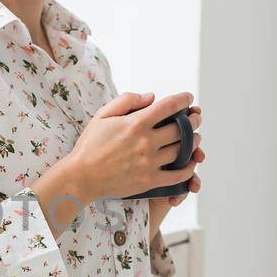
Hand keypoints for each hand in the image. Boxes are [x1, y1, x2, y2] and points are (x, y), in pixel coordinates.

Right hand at [66, 91, 201, 202]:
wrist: (81, 176)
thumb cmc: (90, 145)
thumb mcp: (103, 115)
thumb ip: (127, 100)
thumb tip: (151, 96)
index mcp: (136, 123)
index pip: (169, 106)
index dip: (183, 100)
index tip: (188, 98)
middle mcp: (146, 141)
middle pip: (182, 128)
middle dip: (193, 121)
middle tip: (195, 119)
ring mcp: (149, 162)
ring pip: (183, 150)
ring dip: (193, 142)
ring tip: (194, 139)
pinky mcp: (150, 180)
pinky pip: (178, 175)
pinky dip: (189, 168)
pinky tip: (190, 163)